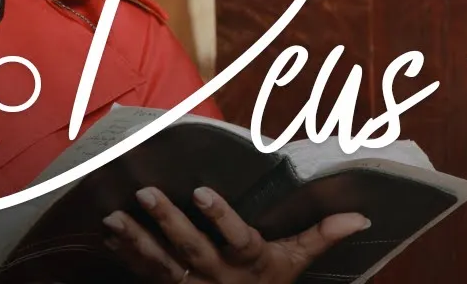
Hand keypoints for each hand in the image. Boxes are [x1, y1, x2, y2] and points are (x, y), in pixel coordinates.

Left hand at [102, 186, 369, 283]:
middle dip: (167, 222)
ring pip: (158, 264)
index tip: (201, 191)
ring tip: (113, 217)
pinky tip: (106, 234)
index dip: (220, 217)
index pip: (236, 239)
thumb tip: (360, 216)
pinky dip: (124, 254)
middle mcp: (216, 276)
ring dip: (135, 240)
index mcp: (249, 263)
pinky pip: (142, 273)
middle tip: (146, 193)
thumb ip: (322, 237)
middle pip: (190, 249)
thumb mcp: (294, 264)